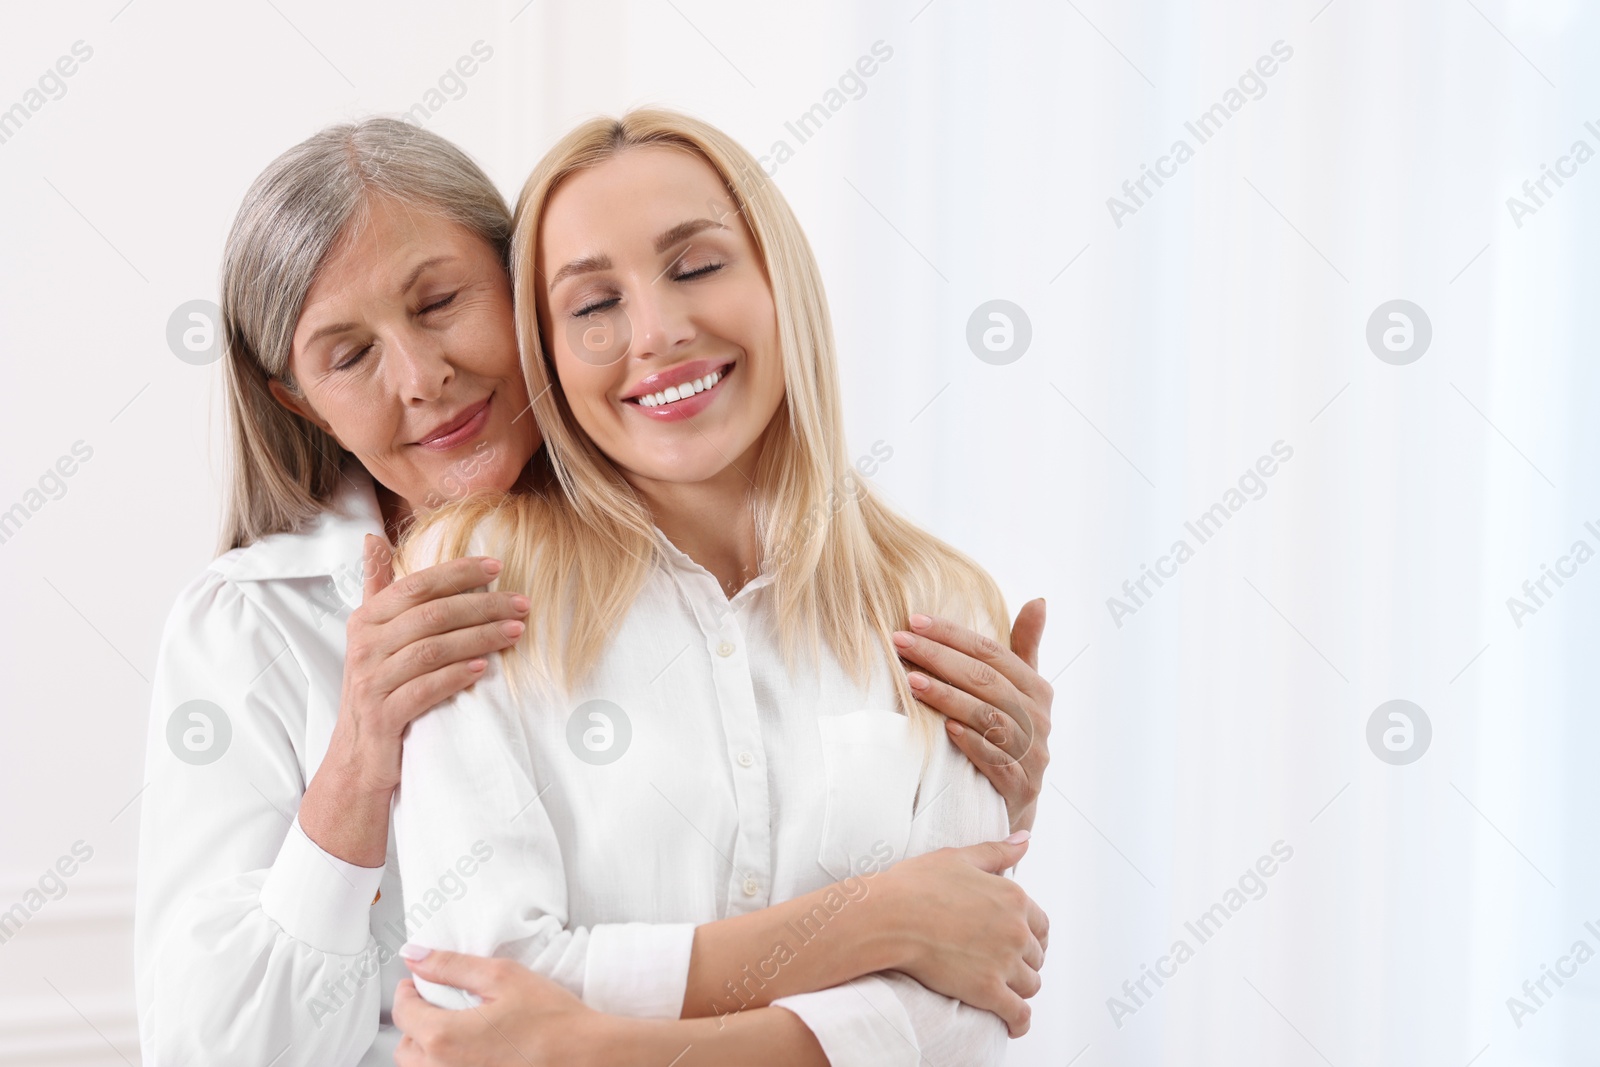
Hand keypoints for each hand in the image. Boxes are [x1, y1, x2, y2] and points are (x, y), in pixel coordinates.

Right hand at [329, 534, 529, 795]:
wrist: (355, 757)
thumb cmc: (376, 687)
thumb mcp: (371, 635)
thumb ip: (377, 587)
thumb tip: (373, 538)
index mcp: (365, 620)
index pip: (416, 586)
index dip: (457, 573)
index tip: (498, 566)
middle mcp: (364, 647)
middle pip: (431, 615)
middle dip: (482, 606)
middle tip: (522, 604)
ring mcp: (371, 682)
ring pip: (432, 650)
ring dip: (479, 638)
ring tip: (515, 632)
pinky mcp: (382, 715)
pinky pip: (425, 689)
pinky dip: (456, 676)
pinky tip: (484, 669)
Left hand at [394, 949, 599, 1066]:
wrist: (585, 1058)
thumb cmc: (551, 1020)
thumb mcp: (502, 976)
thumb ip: (452, 965)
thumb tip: (415, 955)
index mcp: (443, 1038)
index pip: (402, 1012)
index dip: (408, 990)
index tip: (419, 981)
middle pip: (406, 1046)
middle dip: (415, 1021)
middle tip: (439, 1003)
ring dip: (429, 1047)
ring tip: (458, 1027)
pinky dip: (449, 1063)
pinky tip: (476, 1049)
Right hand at [879, 834, 1048, 1036]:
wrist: (889, 917)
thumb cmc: (916, 885)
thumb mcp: (959, 858)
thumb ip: (997, 852)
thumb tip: (1026, 839)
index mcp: (1013, 897)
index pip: (1041, 925)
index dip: (1030, 935)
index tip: (1016, 942)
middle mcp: (1017, 930)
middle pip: (1036, 956)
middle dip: (1022, 961)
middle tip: (1001, 964)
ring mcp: (1004, 962)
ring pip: (1030, 985)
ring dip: (1019, 988)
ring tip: (1002, 989)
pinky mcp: (989, 991)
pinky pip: (1018, 1014)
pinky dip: (1018, 1021)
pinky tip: (1012, 1023)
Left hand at [893, 599, 1052, 832]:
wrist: (1014, 807)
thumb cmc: (1009, 737)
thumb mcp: (1019, 692)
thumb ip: (1023, 648)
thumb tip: (1039, 600)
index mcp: (1037, 690)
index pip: (992, 653)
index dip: (953, 635)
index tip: (914, 621)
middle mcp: (1039, 720)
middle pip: (986, 680)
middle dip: (940, 658)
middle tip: (900, 643)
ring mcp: (1032, 755)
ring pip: (988, 717)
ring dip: (949, 697)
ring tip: (912, 682)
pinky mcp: (1021, 788)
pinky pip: (996, 761)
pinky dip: (971, 743)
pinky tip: (945, 729)